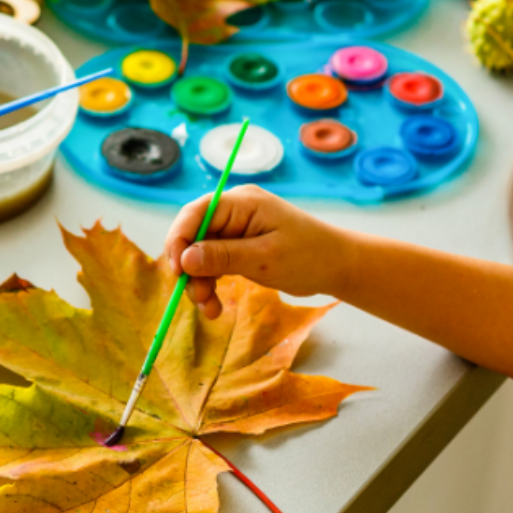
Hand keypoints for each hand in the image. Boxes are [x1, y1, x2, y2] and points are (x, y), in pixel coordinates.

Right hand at [165, 184, 345, 317]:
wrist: (336, 266)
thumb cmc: (309, 256)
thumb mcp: (265, 258)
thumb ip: (224, 256)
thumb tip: (185, 259)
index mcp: (241, 202)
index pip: (196, 213)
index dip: (179, 240)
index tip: (176, 271)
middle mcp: (234, 212)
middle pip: (193, 235)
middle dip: (189, 268)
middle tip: (196, 298)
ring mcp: (235, 230)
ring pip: (199, 254)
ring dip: (198, 282)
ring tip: (210, 309)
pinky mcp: (238, 248)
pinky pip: (212, 264)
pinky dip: (210, 284)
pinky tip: (214, 305)